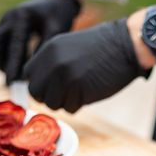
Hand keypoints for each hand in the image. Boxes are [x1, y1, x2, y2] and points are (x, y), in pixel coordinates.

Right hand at [0, 0, 80, 83]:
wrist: (54, 0)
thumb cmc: (57, 15)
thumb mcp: (56, 30)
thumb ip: (44, 49)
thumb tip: (34, 73)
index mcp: (21, 18)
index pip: (14, 46)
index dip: (12, 67)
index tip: (12, 83)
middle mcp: (8, 19)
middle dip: (4, 65)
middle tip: (17, 81)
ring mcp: (3, 23)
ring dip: (4, 63)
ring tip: (20, 74)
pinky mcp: (3, 29)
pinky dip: (6, 58)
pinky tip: (20, 65)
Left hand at [25, 19, 150, 112]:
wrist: (125, 46)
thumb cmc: (101, 49)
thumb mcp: (68, 47)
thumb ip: (52, 63)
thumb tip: (41, 86)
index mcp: (48, 50)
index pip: (29, 75)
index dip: (40, 84)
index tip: (51, 87)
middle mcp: (53, 63)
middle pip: (37, 92)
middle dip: (49, 97)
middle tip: (65, 94)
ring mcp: (65, 78)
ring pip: (53, 104)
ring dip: (65, 102)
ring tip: (80, 91)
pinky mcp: (79, 91)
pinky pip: (70, 108)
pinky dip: (79, 105)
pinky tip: (89, 93)